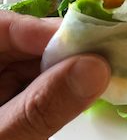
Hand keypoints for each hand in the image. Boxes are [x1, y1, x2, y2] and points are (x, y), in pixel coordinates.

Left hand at [0, 10, 110, 139]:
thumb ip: (41, 109)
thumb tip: (94, 70)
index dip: (41, 30)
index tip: (86, 40)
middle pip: (14, 42)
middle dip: (56, 49)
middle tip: (99, 58)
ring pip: (23, 62)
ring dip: (58, 69)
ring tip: (92, 76)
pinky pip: (24, 84)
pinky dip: (49, 89)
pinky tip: (71, 93)